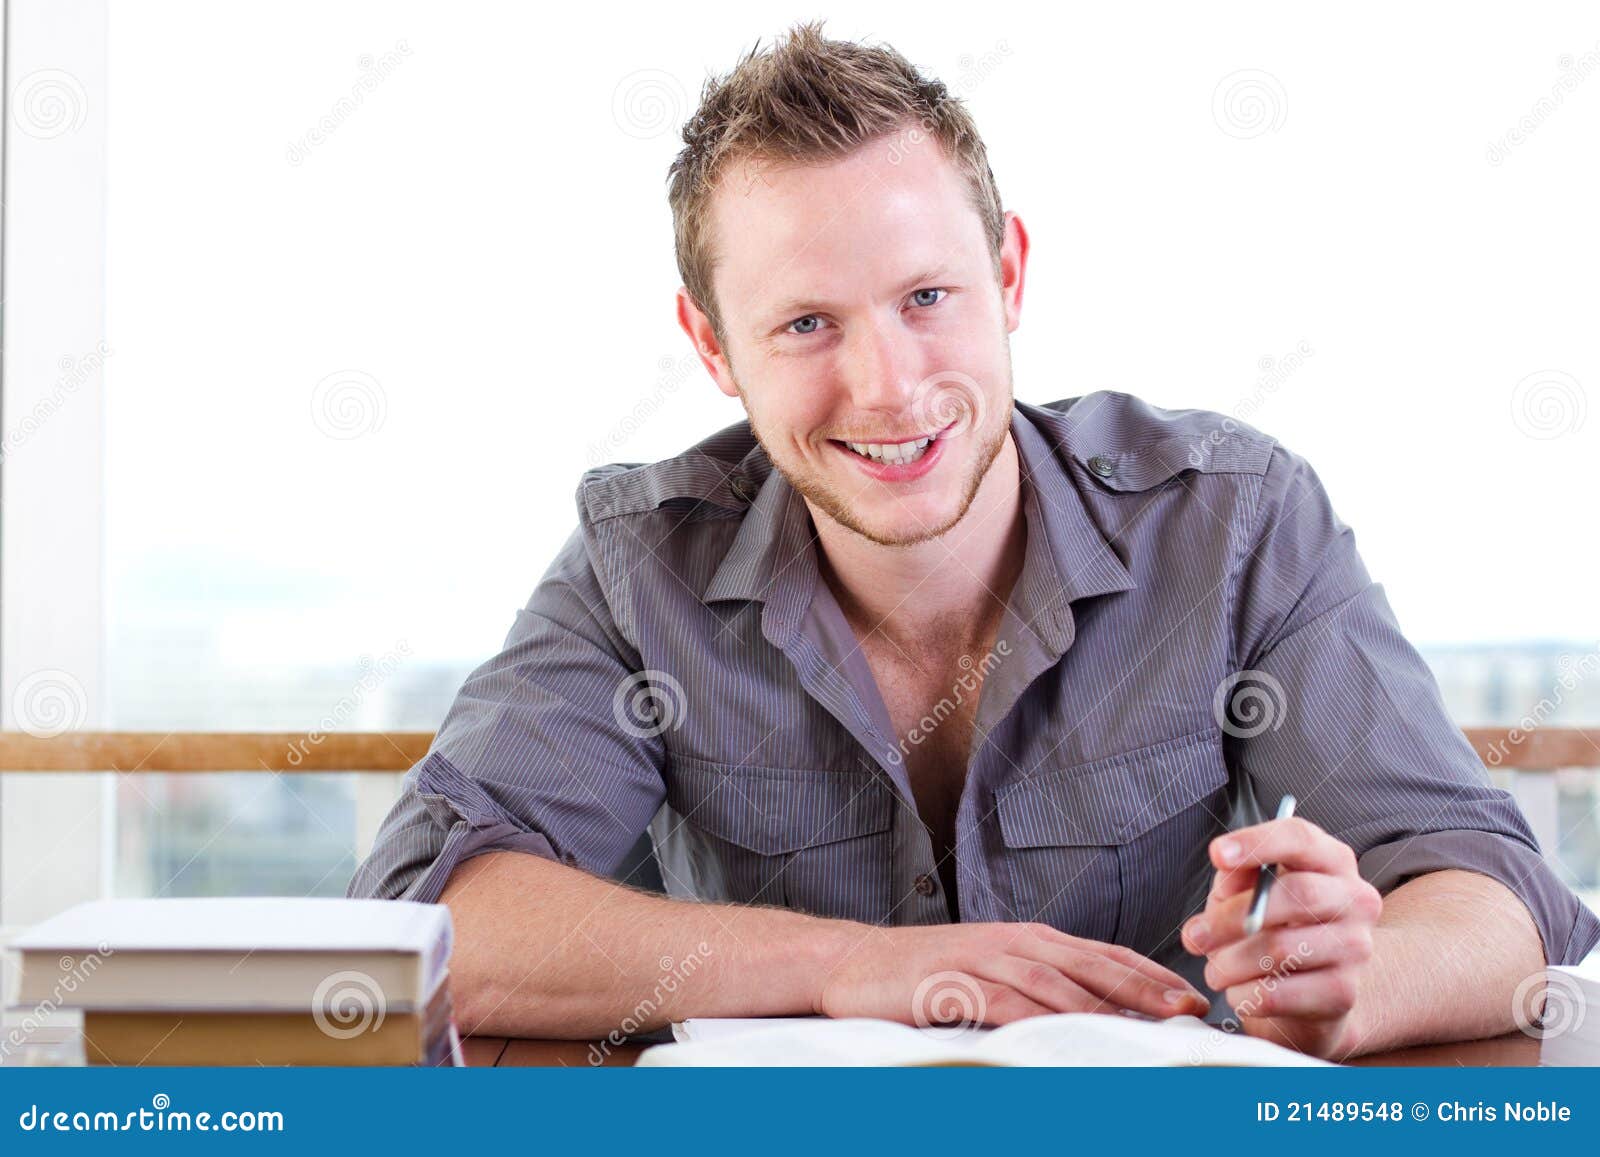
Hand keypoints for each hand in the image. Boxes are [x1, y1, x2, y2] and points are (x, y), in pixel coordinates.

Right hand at [815, 921, 1211, 1026]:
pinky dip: (1038, 1017)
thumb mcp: (990, 973)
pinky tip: (1066, 1034)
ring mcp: (983, 959)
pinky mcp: (952, 982)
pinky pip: (1004, 1001)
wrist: (853, 963)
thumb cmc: (923, 973)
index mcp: (1028, 938)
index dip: (1149, 973)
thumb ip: (1037, 990)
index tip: (1190, 997)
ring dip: (1103, 1004)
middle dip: (1144, 986)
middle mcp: (1013, 942)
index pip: (1102, 952)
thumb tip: (1094, 1019)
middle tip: (1187, 1008)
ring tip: (1142, 1025)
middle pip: (1090, 963)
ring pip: (1055, 980)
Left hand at [1181, 815, 1383, 1059]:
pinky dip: (1246, 994)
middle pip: (1296, 894)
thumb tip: (1228, 873)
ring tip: (1214, 971)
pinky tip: (1239, 992)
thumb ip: (1237, 876)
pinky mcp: (1344, 992)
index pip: (1300, 838)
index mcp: (1331, 860)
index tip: (1218, 854)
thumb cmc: (1278, 927)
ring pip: (1282, 948)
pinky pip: (1281, 992)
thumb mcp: (1252, 891)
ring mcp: (1356, 947)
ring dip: (1231, 963)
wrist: (1319, 989)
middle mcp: (1354, 899)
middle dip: (1232, 917)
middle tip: (1195, 937)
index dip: (1257, 842)